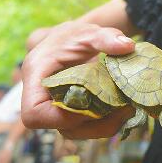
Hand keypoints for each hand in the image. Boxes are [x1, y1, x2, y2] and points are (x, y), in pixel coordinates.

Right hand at [21, 21, 135, 138]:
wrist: (72, 39)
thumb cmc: (75, 35)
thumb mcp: (89, 32)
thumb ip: (106, 37)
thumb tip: (127, 46)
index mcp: (37, 75)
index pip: (33, 113)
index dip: (58, 118)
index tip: (91, 107)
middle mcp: (43, 96)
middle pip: (59, 127)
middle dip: (93, 125)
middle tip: (124, 110)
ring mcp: (57, 106)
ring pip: (74, 130)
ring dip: (102, 126)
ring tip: (128, 110)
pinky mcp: (71, 110)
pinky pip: (84, 125)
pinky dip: (104, 122)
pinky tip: (124, 110)